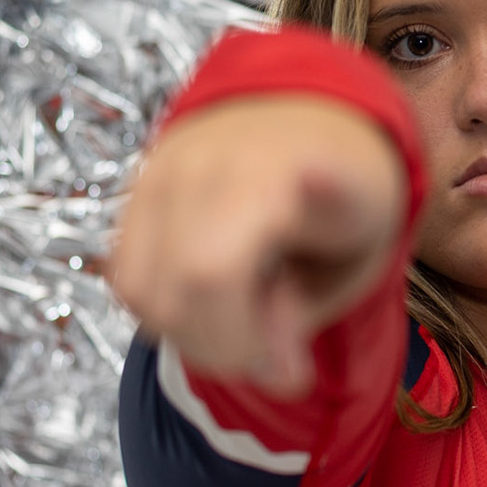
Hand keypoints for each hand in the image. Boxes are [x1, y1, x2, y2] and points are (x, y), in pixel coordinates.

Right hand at [107, 95, 407, 396]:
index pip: (213, 273)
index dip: (239, 338)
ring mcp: (159, 172)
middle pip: (174, 295)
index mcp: (274, 174)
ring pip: (140, 291)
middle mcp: (203, 164)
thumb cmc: (348, 194)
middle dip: (222, 350)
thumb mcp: (359, 258)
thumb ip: (302, 315)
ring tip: (246, 321)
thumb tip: (263, 363)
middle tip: (273, 352)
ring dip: (190, 333)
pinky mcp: (134, 190)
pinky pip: (127, 276)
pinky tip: (214, 298)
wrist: (312, 115)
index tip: (293, 370)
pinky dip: (166, 308)